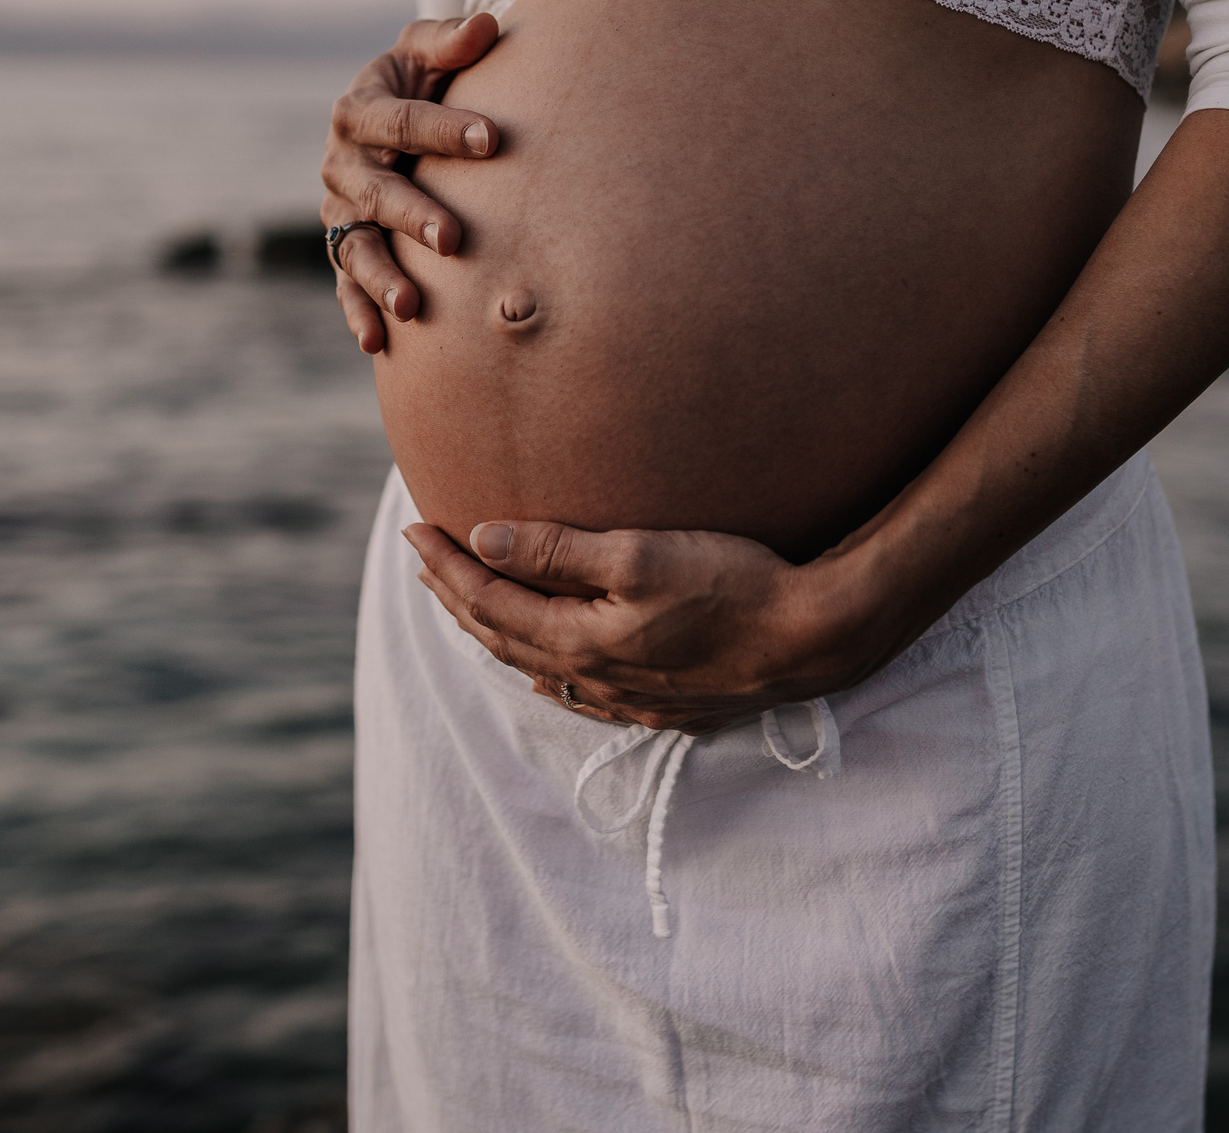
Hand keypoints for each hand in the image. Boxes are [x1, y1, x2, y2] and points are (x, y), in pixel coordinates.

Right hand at [320, 13, 502, 353]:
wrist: (388, 122)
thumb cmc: (419, 82)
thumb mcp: (425, 54)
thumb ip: (450, 41)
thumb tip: (489, 25)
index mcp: (359, 109)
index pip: (401, 121)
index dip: (445, 129)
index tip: (493, 139)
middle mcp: (342, 163)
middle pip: (375, 191)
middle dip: (412, 213)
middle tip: (454, 238)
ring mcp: (340, 211)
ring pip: (355, 247)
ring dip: (380, 277)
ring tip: (412, 304)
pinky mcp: (344, 248)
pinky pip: (346, 285)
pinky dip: (358, 313)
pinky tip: (379, 343)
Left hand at [405, 519, 910, 733]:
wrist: (812, 638)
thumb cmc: (732, 585)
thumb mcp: (638, 554)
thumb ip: (557, 550)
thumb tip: (483, 541)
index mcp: (577, 642)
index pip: (488, 599)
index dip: (446, 563)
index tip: (416, 525)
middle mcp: (592, 680)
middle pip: (501, 634)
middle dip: (456, 595)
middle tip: (425, 559)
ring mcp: (627, 699)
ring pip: (535, 665)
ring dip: (495, 630)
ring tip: (467, 602)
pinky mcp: (662, 705)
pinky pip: (579, 693)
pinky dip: (544, 670)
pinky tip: (542, 669)